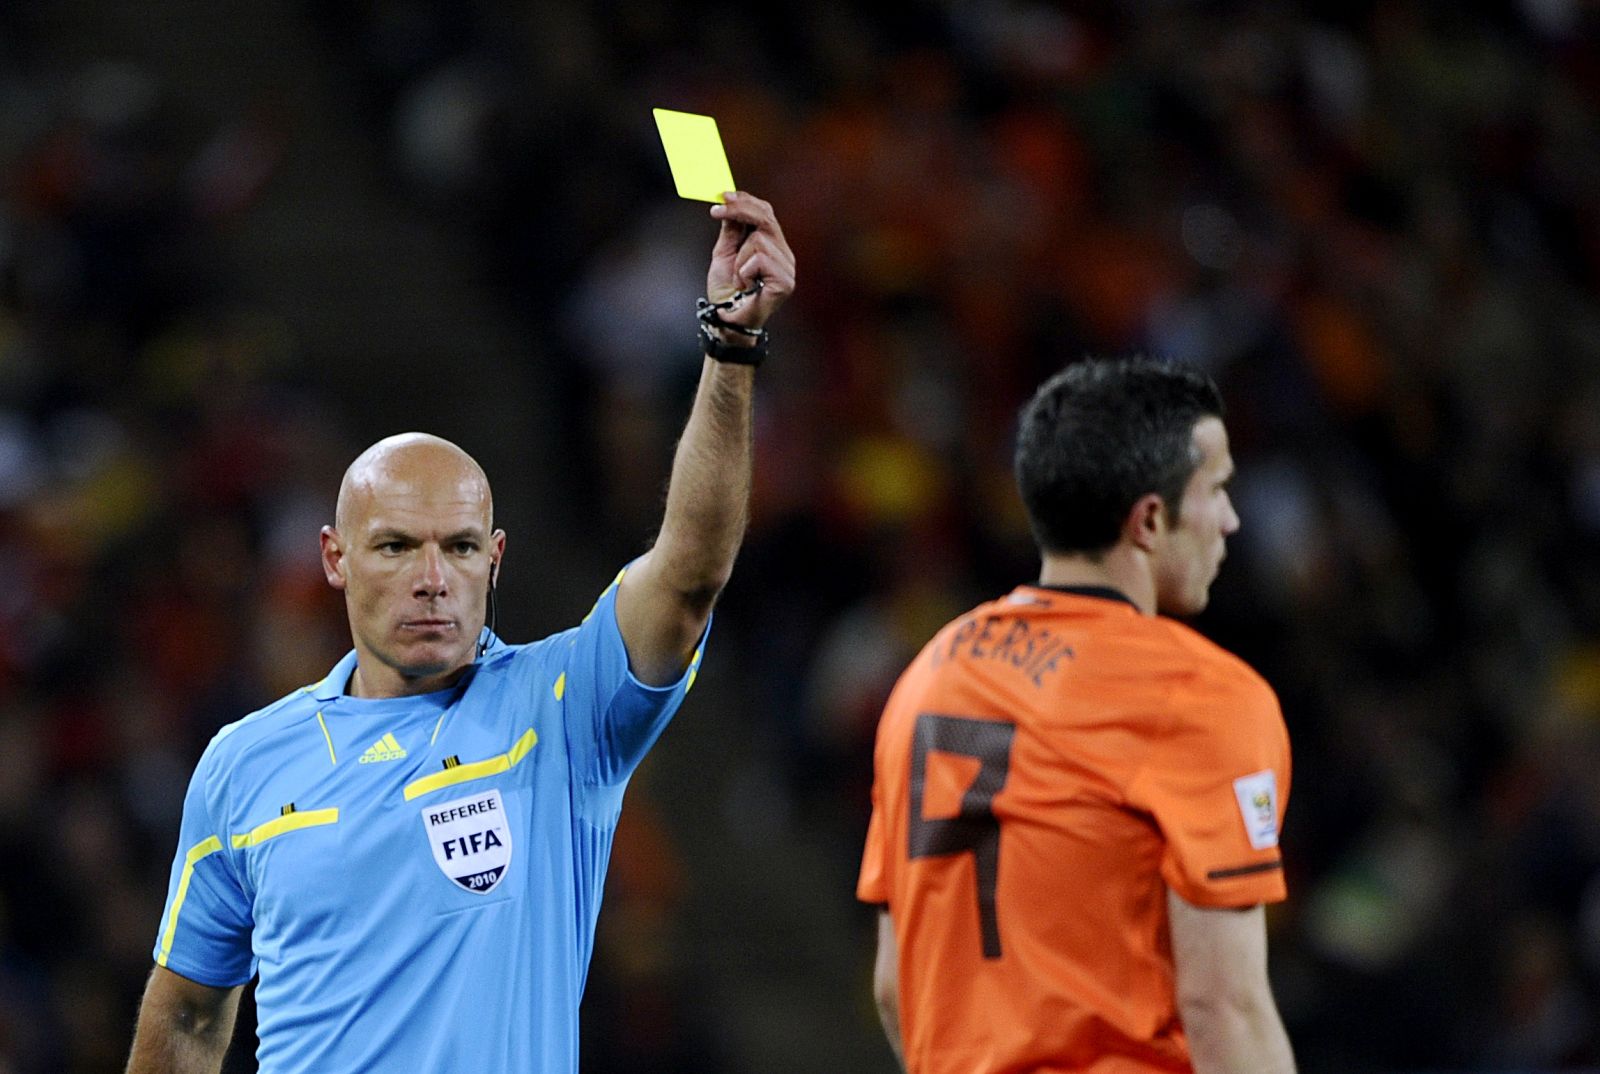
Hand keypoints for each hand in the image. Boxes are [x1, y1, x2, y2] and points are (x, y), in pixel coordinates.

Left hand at [706, 191, 795, 331]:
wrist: (726, 322)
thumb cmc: (726, 292)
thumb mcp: (724, 253)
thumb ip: (732, 229)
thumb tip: (730, 202)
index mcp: (773, 246)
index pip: (766, 213)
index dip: (746, 201)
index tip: (724, 195)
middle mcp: (784, 255)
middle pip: (766, 218)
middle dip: (739, 211)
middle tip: (716, 210)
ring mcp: (788, 269)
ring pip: (758, 240)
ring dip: (739, 258)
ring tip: (738, 278)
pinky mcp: (785, 282)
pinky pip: (759, 259)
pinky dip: (744, 271)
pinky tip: (745, 286)